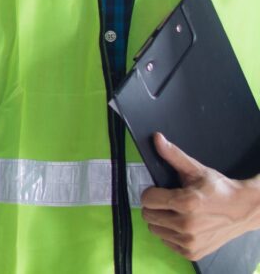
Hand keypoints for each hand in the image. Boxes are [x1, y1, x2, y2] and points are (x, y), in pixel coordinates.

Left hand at [140, 133, 259, 260]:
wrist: (243, 210)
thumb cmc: (218, 189)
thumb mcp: (196, 170)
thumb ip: (173, 155)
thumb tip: (156, 138)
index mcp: (185, 203)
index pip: (147, 199)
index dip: (151, 192)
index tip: (161, 191)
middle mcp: (186, 225)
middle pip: (148, 216)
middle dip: (155, 206)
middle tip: (169, 202)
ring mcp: (189, 241)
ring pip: (155, 230)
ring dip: (162, 221)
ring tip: (177, 214)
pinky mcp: (192, 252)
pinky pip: (166, 242)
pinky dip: (171, 235)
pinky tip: (183, 226)